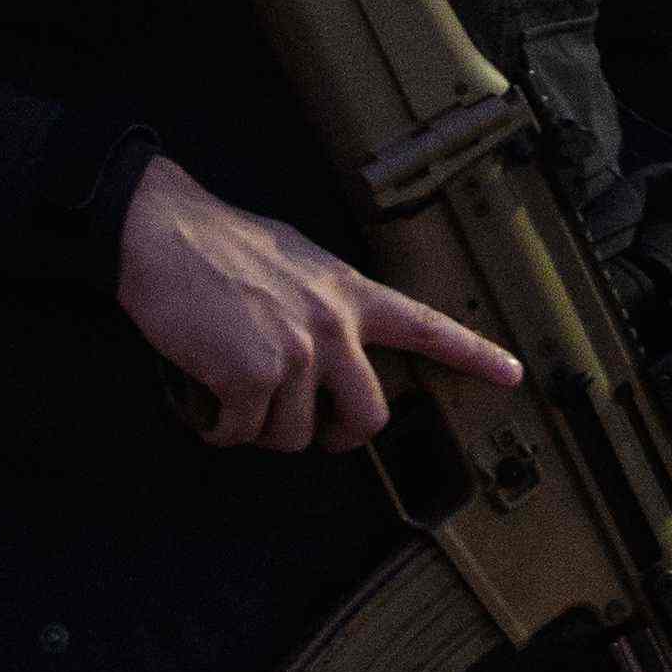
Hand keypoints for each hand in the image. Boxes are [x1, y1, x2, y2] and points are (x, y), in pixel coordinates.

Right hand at [111, 153, 519, 452]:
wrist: (160, 234)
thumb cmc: (217, 244)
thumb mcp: (295, 260)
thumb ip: (322, 305)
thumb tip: (320, 350)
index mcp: (348, 293)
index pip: (426, 327)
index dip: (473, 355)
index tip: (511, 374)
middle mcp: (333, 326)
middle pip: (369, 417)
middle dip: (338, 437)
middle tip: (311, 431)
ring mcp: (295, 354)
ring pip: (291, 436)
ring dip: (255, 426)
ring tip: (225, 386)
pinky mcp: (251, 379)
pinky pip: (239, 434)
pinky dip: (214, 425)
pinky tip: (199, 393)